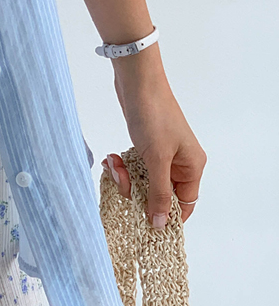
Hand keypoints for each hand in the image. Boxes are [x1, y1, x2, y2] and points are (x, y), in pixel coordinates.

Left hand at [103, 52, 205, 230]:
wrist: (137, 82)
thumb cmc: (153, 116)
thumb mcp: (156, 159)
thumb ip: (159, 194)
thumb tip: (161, 224)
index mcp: (192, 166)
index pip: (185, 203)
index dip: (166, 215)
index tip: (145, 222)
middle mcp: (181, 162)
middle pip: (160, 194)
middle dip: (137, 191)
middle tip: (121, 179)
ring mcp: (163, 153)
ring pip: (144, 181)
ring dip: (125, 177)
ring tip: (114, 163)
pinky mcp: (146, 146)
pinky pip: (134, 167)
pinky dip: (122, 165)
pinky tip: (112, 157)